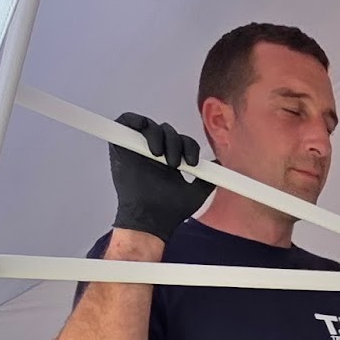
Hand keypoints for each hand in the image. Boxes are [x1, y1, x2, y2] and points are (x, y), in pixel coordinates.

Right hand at [110, 113, 212, 241]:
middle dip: (175, 143)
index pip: (182, 141)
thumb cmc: (169, 210)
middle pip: (168, 131)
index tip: (193, 163)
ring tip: (159, 156)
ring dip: (158, 136)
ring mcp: (137, 148)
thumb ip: (207, 179)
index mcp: (170, 160)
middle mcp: (154, 152)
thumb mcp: (195, 194)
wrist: (151, 219)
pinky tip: (143, 129)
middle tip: (175, 163)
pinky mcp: (121, 145)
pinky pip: (126, 121)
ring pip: (150, 126)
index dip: (189, 146)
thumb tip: (218, 166)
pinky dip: (134, 120)